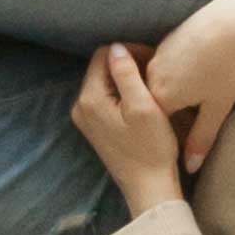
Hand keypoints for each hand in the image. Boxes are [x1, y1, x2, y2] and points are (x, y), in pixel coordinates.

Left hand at [71, 43, 191, 219]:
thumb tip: (117, 47)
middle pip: (101, 68)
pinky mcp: (94, 127)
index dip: (129, 51)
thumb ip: (127, 73)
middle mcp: (80, 106)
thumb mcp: (143, 105)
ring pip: (104, 82)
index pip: (104, 55)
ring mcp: (85, 118)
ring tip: (150, 86)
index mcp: (89, 98)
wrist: (149, 186)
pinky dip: (121, 93)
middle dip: (126, 64)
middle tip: (154, 72)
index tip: (152, 60)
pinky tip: (141, 101)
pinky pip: (105, 98)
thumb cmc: (151, 147)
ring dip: (125, 79)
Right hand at [144, 0, 234, 164]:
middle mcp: (151, 77)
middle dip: (172, 114)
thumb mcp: (218, 107)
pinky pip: (163, 66)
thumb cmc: (227, 66)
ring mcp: (157, 57)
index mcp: (161, 97)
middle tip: (197, 113)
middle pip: (155, 104)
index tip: (188, 135)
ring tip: (200, 89)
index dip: (172, 133)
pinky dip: (175, 74)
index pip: (157, 125)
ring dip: (174, 92)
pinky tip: (198, 71)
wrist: (232, 20)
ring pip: (158, 84)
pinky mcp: (165, 42)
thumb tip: (191, 168)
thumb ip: (201, 139)